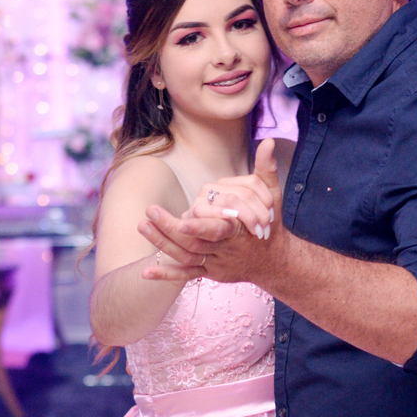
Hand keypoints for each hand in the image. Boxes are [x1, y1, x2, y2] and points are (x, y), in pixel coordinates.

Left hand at [140, 140, 283, 285]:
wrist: (273, 260)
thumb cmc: (271, 224)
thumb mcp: (273, 196)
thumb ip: (267, 169)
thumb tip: (267, 141)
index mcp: (238, 230)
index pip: (218, 229)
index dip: (201, 226)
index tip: (184, 217)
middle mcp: (225, 248)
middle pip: (195, 243)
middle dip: (171, 229)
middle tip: (150, 212)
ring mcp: (216, 262)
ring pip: (187, 256)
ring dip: (164, 244)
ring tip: (143, 226)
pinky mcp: (209, 272)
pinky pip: (186, 275)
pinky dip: (167, 275)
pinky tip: (146, 273)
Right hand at [191, 142, 277, 238]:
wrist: (245, 253)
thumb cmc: (254, 225)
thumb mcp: (268, 197)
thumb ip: (266, 169)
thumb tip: (268, 140)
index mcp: (229, 184)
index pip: (251, 183)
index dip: (265, 200)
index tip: (272, 217)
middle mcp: (212, 189)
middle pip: (240, 194)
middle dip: (257, 213)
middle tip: (265, 230)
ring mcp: (201, 202)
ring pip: (228, 203)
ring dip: (246, 219)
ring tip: (256, 233)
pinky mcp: (193, 217)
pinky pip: (204, 216)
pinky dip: (219, 220)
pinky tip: (232, 226)